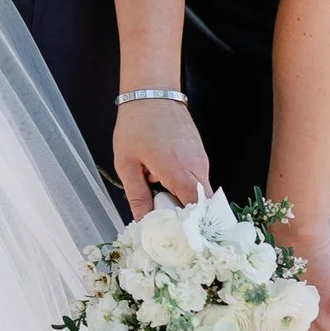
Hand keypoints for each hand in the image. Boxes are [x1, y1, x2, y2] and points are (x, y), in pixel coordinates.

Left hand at [112, 96, 209, 218]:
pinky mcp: (201, 154)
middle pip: (201, 206)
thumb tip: (143, 223)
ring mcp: (202, 160)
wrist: (152, 91)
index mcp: (178, 171)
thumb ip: (137, 196)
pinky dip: (185, 187)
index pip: (196, 210)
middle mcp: (197, 167)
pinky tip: (165, 182)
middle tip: (164, 222)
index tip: (176, 238)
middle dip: (186, 218)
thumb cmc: (136, 124)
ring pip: (200, 193)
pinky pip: (198, 180)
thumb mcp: (127, 163)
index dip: (189, 228)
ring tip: (160, 198)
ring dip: (183, 200)